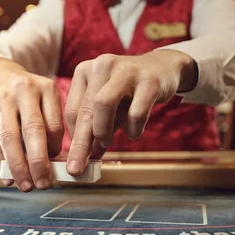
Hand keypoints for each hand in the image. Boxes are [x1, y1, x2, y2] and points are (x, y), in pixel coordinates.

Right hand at [0, 58, 63, 191]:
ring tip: (25, 186)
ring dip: (19, 166)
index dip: (55, 150)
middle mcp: (26, 90)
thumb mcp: (43, 99)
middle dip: (39, 162)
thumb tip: (52, 166)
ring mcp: (4, 98)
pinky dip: (2, 162)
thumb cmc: (27, 95)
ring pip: (11, 138)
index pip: (54, 125)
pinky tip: (7, 178)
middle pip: (33, 131)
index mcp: (47, 88)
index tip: (55, 167)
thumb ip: (48, 127)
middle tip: (44, 185)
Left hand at [64, 49, 196, 174]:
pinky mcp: (149, 81)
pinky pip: (136, 112)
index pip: (72, 110)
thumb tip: (85, 159)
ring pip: (104, 104)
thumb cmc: (128, 93)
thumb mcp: (108, 108)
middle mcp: (101, 66)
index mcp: (84, 71)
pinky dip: (133, 129)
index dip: (73, 138)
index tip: (76, 158)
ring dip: (103, 131)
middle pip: (86, 110)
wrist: (162, 69)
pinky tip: (133, 133)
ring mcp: (125, 71)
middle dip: (80, 144)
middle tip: (77, 169)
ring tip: (107, 143)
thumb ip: (95, 129)